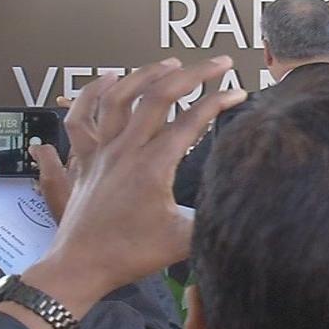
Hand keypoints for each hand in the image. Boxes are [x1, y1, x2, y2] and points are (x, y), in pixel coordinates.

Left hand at [18, 57, 246, 328]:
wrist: (80, 267)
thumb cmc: (130, 255)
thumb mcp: (182, 240)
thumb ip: (215, 219)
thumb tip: (249, 207)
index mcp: (153, 165)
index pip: (193, 120)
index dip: (219, 101)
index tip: (240, 92)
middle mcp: (126, 149)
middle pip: (160, 95)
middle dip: (194, 73)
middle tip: (220, 62)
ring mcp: (101, 150)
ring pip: (120, 97)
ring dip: (147, 73)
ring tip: (172, 63)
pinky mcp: (85, 158)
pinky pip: (82, 116)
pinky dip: (94, 92)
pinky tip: (110, 78)